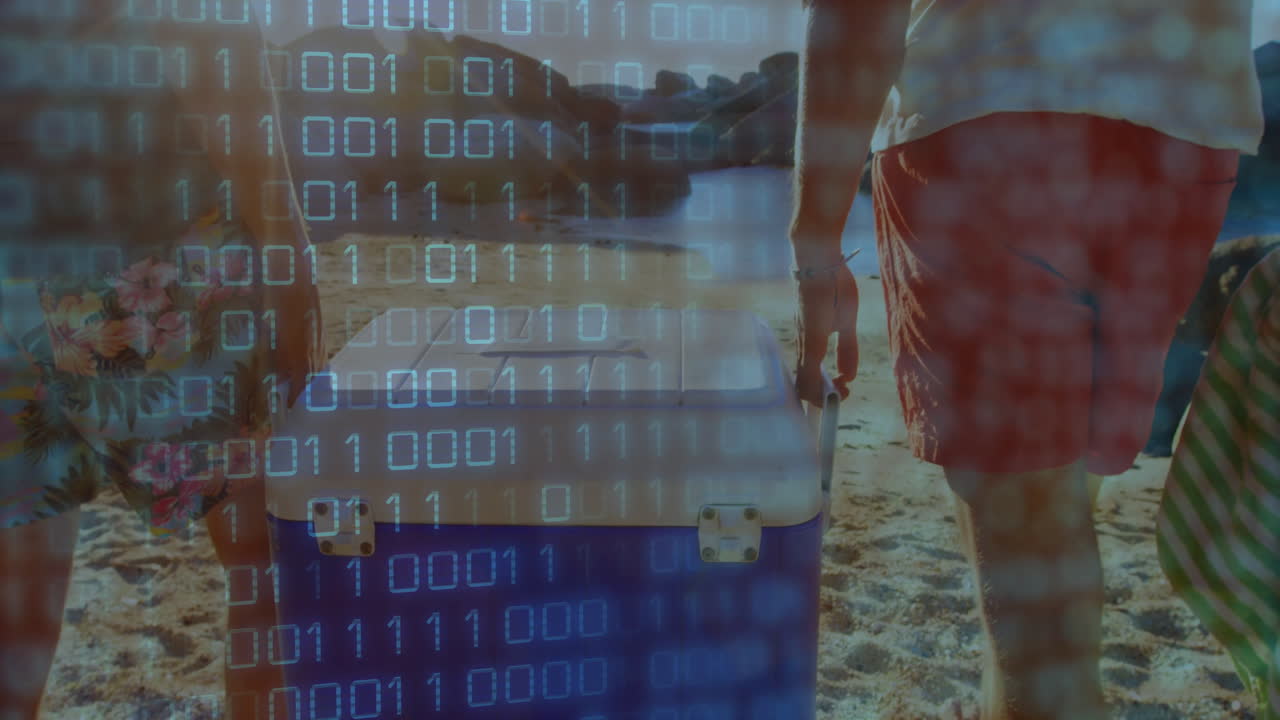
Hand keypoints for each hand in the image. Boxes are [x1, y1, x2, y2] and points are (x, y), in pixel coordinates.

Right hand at [795, 265, 858, 403]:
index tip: (844, 392)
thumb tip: (849, 377)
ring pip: (802, 371)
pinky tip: (829, 364)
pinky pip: (804, 357)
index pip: (809, 385)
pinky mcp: (801, 328)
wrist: (814, 259)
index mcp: (813, 344)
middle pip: (802, 383)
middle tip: (845, 387)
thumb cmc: (833, 286)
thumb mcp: (847, 318)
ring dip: (819, 381)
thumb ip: (847, 348)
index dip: (824, 398)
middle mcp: (802, 343)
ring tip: (840, 378)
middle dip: (822, 393)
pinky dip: (815, 369)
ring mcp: (799, 336)